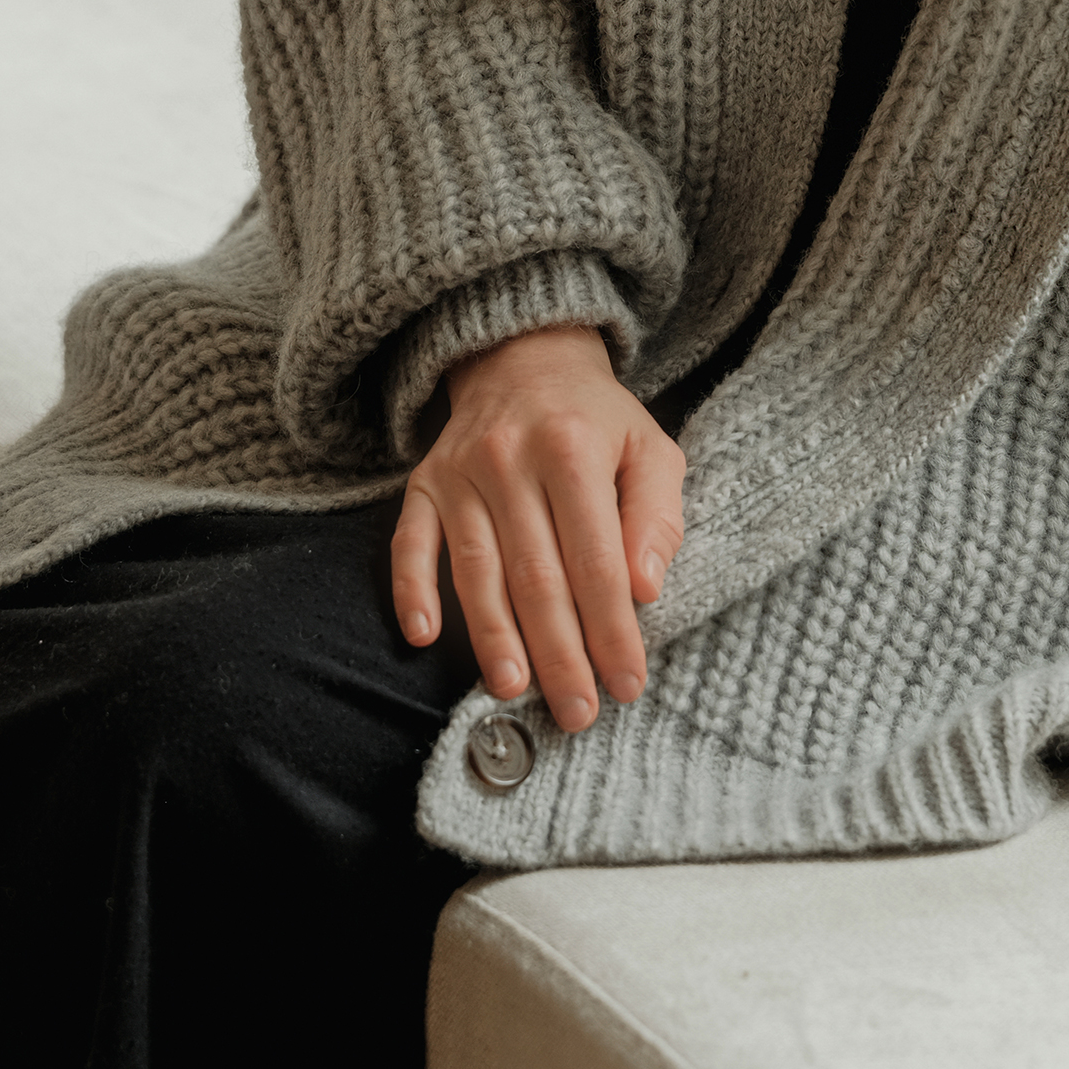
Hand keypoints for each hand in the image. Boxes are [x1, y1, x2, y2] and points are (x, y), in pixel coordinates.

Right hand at [390, 324, 684, 732]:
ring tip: (514, 690)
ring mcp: (459, 473)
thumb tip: (646, 589)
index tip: (627, 683)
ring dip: (494, 637)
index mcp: (574, 449)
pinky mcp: (423, 484)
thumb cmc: (597, 421)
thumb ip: (658, 516)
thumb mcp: (650, 449)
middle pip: (535, 575)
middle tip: (577, 711)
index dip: (612, 628)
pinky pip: (409, 544)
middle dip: (560, 652)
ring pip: (476, 570)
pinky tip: (423, 637)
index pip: (596, 559)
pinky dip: (412, 592)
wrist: (525, 357)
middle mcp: (509, 458)